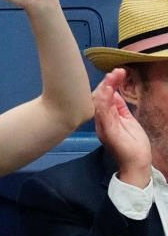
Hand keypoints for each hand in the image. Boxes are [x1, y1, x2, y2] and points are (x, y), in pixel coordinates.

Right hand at [94, 69, 151, 186]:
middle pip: (98, 98)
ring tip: (113, 75)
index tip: (117, 73)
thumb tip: (115, 93)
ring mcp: (103, 126)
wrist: (137, 164)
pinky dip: (104, 100)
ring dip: (106, 87)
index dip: (108, 84)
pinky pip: (102, 113)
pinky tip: (108, 89)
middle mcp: (101, 122)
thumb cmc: (133, 145)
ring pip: (99, 103)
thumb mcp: (128, 121)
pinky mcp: (108, 131)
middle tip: (116, 71)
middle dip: (107, 83)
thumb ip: (120, 108)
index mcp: (106, 119)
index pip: (103, 98)